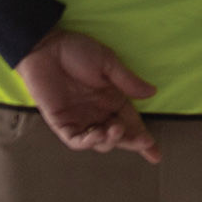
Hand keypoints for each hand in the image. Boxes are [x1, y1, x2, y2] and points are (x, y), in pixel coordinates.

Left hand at [14, 27, 161, 162]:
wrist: (46, 47)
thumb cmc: (77, 51)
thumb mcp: (107, 62)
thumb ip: (128, 80)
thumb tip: (152, 92)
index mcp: (112, 98)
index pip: (132, 122)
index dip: (143, 137)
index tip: (156, 154)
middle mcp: (98, 112)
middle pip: (119, 136)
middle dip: (132, 142)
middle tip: (143, 142)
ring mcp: (80, 119)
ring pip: (100, 141)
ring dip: (111, 140)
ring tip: (117, 130)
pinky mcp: (62, 123)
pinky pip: (76, 139)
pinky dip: (88, 141)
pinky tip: (98, 135)